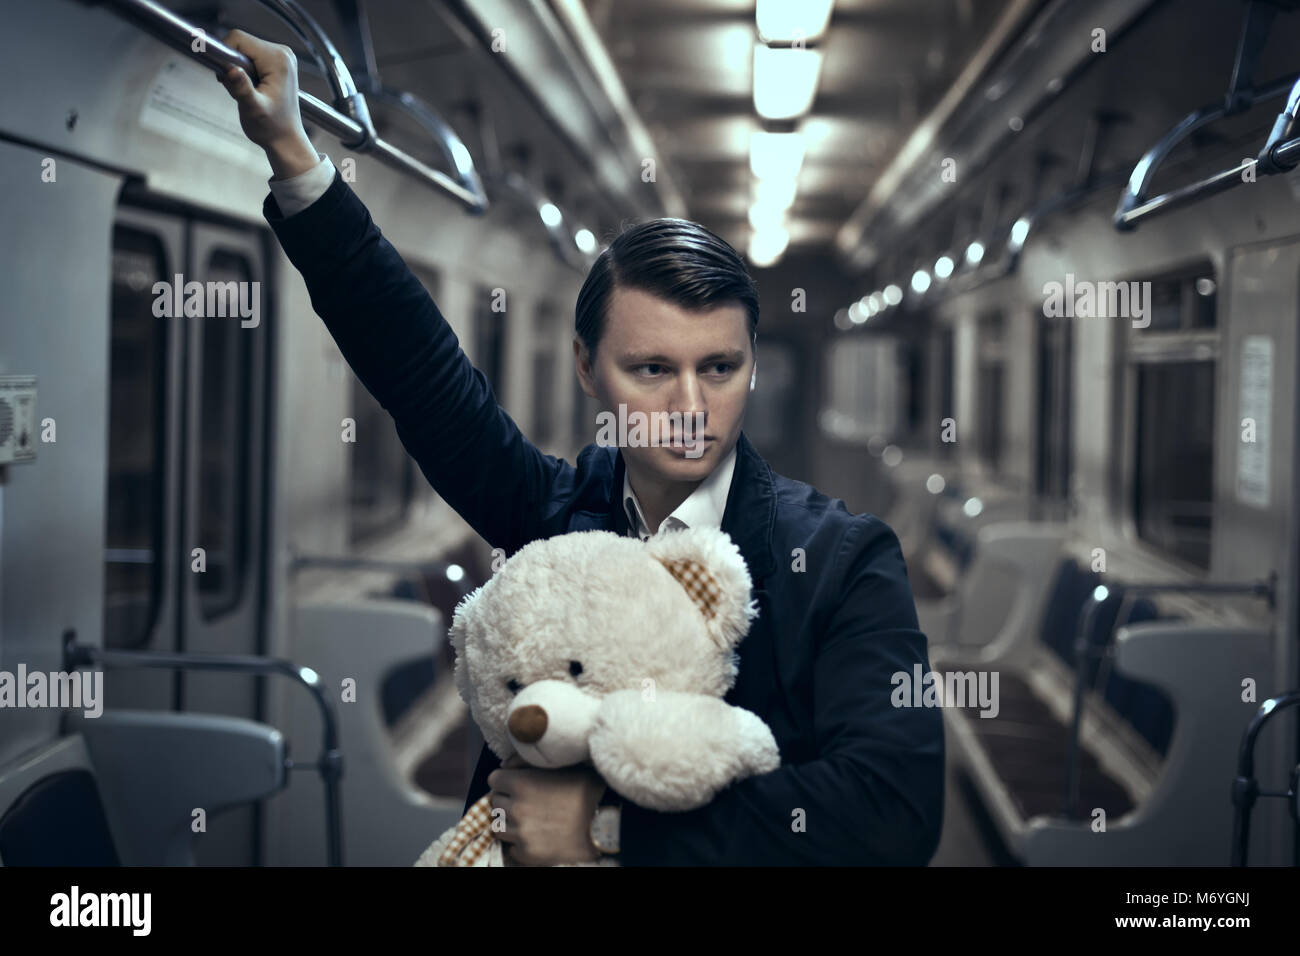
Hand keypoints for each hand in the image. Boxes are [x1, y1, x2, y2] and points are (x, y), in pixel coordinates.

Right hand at [214, 29, 318, 178]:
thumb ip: (242, 88)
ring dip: (236, 69)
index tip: (225, 78)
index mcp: (278, 59)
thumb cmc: (272, 128)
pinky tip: (251, 88)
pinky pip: (248, 57)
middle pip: (240, 42)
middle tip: (238, 89)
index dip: (225, 56)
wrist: (286, 139)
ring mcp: (280, 56)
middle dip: (231, 64)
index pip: (238, 38)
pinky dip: (243, 71)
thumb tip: (230, 70)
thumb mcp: (253, 109)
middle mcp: (282, 53)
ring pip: (242, 50)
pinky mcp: (275, 62)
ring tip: (247, 92)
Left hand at [488, 755, 606, 865]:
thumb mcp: (560, 766)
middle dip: (508, 802)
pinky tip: (538, 837)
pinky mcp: (527, 854)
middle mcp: (515, 808)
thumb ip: (526, 762)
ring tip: (531, 821)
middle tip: (527, 803)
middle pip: (495, 803)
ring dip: (510, 823)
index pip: (494, 780)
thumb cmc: (586, 790)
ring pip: (498, 827)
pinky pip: (511, 848)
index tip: (517, 785)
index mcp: (521, 783)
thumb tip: (505, 765)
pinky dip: (520, 844)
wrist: (606, 822)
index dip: (506, 781)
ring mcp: (520, 833)